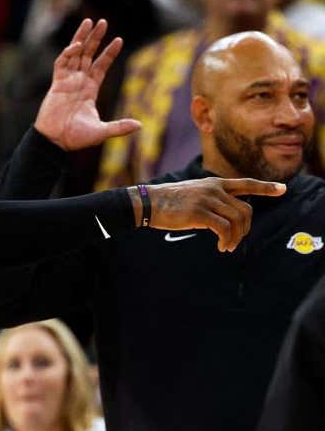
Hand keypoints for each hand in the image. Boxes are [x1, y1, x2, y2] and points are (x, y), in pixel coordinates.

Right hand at [35, 18, 137, 150]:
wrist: (55, 141)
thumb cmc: (75, 137)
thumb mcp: (101, 131)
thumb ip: (119, 127)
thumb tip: (140, 126)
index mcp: (90, 89)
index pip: (101, 65)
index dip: (109, 53)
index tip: (119, 40)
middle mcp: (79, 81)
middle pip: (88, 54)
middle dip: (95, 38)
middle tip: (103, 21)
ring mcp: (67, 81)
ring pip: (75, 54)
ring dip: (82, 38)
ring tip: (89, 22)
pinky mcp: (56, 83)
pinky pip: (62, 63)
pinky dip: (68, 53)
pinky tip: (77, 45)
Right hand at [144, 178, 285, 251]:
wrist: (148, 203)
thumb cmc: (168, 202)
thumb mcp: (194, 195)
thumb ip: (212, 200)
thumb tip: (225, 220)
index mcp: (214, 184)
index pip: (245, 183)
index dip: (265, 187)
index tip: (282, 189)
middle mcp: (214, 189)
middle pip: (245, 210)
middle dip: (245, 229)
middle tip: (234, 242)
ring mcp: (207, 200)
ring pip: (237, 221)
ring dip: (236, 238)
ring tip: (227, 247)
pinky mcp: (199, 212)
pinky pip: (224, 228)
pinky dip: (226, 240)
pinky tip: (221, 247)